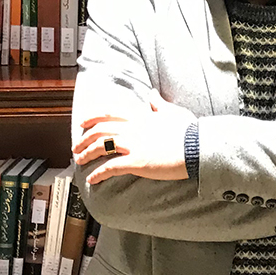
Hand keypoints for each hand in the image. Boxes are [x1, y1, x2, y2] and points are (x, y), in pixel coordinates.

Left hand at [72, 92, 194, 183]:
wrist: (198, 146)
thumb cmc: (189, 131)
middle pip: (100, 130)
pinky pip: (111, 168)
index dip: (93, 117)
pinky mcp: (137, 162)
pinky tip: (92, 180)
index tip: (83, 122)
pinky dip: (98, 174)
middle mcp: (133, 129)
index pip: (110, 113)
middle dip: (85, 138)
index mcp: (140, 116)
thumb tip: (152, 94)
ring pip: (101, 147)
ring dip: (87, 154)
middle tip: (77, 147)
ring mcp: (134, 145)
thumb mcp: (173, 112)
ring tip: (80, 161)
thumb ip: (159, 104)